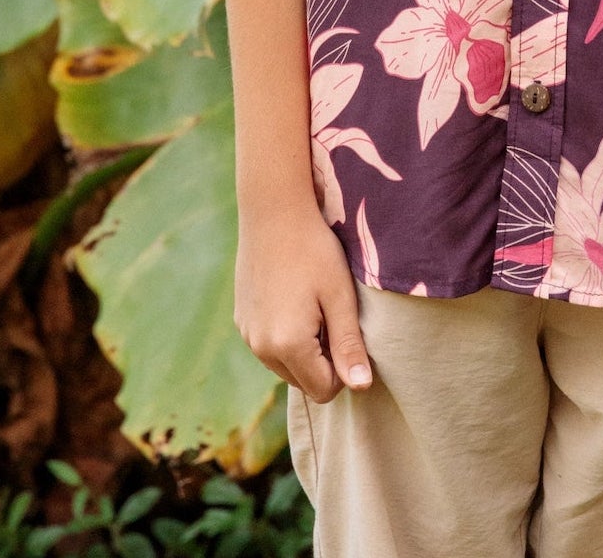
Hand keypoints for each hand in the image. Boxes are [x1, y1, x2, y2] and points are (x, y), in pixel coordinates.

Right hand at [235, 206, 371, 402]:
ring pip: (285, 366)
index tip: (348, 331)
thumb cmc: (314, 250)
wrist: (273, 212)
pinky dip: (284, 335)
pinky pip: (268, 346)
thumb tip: (362, 387)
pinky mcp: (240, 320)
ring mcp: (247, 334)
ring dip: (304, 349)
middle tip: (332, 314)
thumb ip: (349, 345)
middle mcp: (261, 348)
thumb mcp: (340, 296)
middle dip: (323, 361)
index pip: (324, 390)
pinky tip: (293, 297)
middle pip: (303, 382)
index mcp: (288, 345)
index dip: (344, 368)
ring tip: (313, 304)